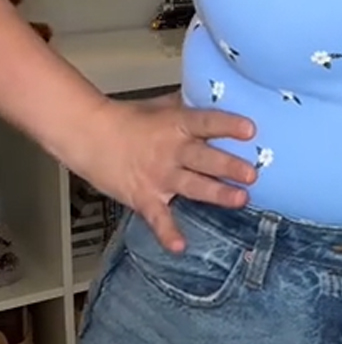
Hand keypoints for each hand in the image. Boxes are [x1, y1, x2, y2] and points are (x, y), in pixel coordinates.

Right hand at [78, 92, 256, 251]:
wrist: (88, 135)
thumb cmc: (128, 119)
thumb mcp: (162, 106)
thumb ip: (190, 106)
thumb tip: (219, 97)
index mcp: (177, 125)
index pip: (207, 122)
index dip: (228, 126)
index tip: (250, 130)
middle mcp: (171, 151)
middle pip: (204, 158)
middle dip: (229, 166)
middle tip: (251, 173)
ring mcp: (159, 176)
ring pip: (193, 186)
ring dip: (217, 193)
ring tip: (240, 199)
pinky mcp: (144, 197)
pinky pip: (158, 218)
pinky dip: (167, 233)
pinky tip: (180, 246)